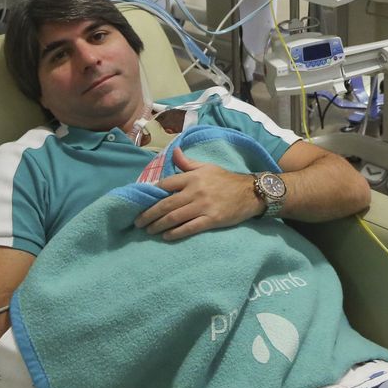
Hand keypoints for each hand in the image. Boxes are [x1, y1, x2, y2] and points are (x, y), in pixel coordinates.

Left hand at [133, 146, 263, 239]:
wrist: (250, 192)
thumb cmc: (226, 179)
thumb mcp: (207, 167)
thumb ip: (187, 162)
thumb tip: (174, 151)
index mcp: (192, 177)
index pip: (165, 184)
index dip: (151, 194)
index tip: (141, 202)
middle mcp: (195, 191)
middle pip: (165, 204)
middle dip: (149, 214)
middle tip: (138, 222)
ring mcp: (203, 206)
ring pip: (174, 217)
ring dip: (158, 225)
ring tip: (149, 230)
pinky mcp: (211, 220)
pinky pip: (189, 228)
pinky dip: (175, 233)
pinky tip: (166, 236)